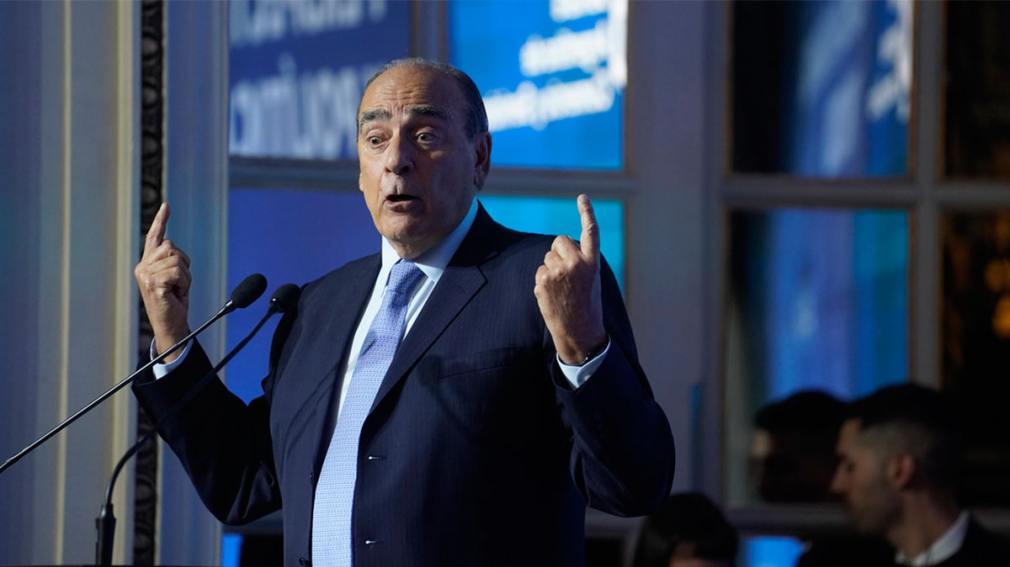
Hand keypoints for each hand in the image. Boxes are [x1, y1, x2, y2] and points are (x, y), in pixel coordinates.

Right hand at [134, 203, 191, 360]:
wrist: (171, 326)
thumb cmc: (173, 304)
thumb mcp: (174, 279)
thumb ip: (171, 263)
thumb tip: (175, 250)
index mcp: (147, 263)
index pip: (154, 237)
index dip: (161, 221)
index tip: (167, 206)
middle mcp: (142, 266)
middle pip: (172, 247)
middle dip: (184, 265)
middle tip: (179, 284)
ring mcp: (145, 274)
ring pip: (177, 259)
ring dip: (185, 276)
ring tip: (176, 290)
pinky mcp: (152, 282)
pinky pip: (178, 272)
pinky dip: (184, 282)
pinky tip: (176, 293)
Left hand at [534, 194, 607, 364]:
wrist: (579, 331)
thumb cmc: (587, 306)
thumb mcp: (591, 280)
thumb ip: (580, 261)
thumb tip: (559, 247)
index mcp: (593, 262)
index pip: (590, 232)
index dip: (586, 213)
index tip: (582, 197)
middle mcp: (576, 263)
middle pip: (560, 240)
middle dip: (559, 252)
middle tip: (567, 273)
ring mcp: (558, 271)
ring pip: (547, 256)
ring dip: (551, 268)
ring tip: (562, 288)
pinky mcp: (543, 280)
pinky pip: (539, 271)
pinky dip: (543, 281)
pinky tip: (553, 295)